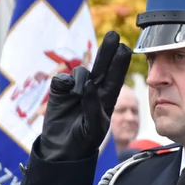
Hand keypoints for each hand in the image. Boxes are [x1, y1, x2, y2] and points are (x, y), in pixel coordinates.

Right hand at [37, 32, 131, 160]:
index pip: (116, 76)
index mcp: (107, 98)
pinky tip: (65, 92)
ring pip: (81, 72)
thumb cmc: (84, 140)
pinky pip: (61, 78)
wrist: (62, 149)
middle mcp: (93, 89)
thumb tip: (89, 84)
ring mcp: (75, 88)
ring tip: (77, 97)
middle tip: (113, 35)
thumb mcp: (94, 127)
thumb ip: (93, 106)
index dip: (120, 62)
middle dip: (107, 50)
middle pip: (102, 66)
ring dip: (80, 80)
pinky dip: (63, 83)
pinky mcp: (59, 90)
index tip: (126, 47)